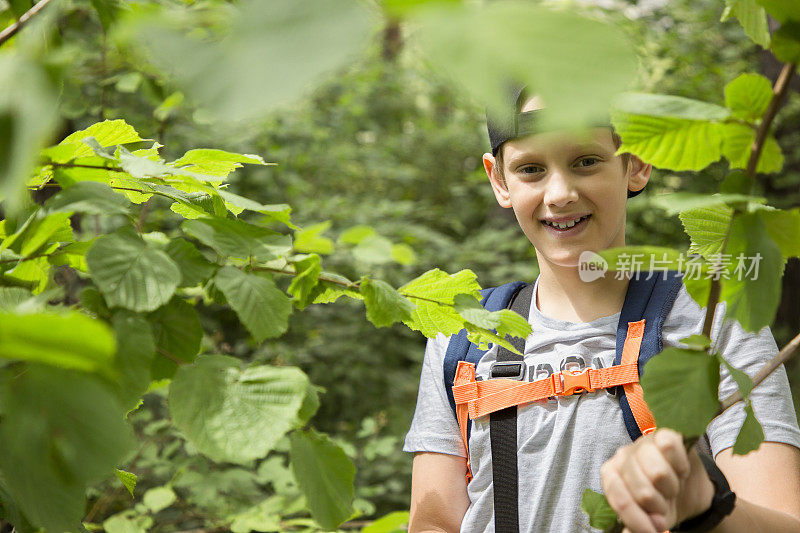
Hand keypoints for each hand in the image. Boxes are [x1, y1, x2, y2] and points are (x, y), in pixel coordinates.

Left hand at [600, 428, 715, 532]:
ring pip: (658, 472)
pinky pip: (670, 446)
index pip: (619, 499)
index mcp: (611, 476)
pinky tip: (681, 471)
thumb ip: (635, 526)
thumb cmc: (660, 504)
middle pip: (642, 490)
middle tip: (664, 503)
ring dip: (671, 489)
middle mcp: (623, 456)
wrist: (688, 492)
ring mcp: (643, 443)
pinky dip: (680, 466)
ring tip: (671, 488)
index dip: (638, 519)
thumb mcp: (646, 520)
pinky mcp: (666, 434)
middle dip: (658, 506)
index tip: (654, 529)